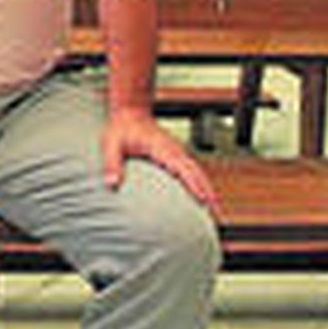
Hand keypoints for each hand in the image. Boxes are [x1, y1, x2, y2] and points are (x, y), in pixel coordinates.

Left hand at [100, 110, 218, 209]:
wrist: (130, 112)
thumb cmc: (121, 128)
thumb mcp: (111, 144)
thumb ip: (111, 163)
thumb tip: (112, 183)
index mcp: (161, 148)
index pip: (182, 168)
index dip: (194, 184)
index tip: (204, 200)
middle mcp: (174, 150)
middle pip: (197, 174)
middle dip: (208, 194)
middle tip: (216, 216)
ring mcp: (178, 152)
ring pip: (198, 173)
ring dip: (208, 191)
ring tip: (215, 214)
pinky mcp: (177, 156)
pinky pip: (193, 172)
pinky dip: (202, 185)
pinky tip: (204, 200)